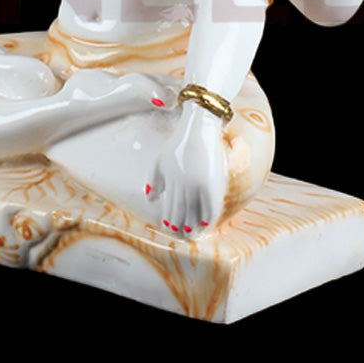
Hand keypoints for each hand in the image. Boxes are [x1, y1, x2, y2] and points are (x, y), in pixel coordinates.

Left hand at [147, 105, 225, 235]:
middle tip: (179, 233)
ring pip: (195, 210)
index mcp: (171, 178)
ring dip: (193, 223)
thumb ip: (154, 180)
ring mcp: (199, 183)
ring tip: (191, 232)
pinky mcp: (212, 182)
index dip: (169, 219)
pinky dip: (208, 216)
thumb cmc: (178, 145)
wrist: (199, 129)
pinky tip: (206, 223)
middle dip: (179, 224)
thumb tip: (150, 199)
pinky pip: (211, 205)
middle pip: (181, 210)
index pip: (170, 205)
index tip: (168, 228)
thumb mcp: (161, 160)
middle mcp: (184, 183)